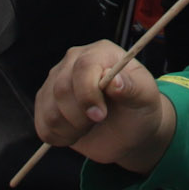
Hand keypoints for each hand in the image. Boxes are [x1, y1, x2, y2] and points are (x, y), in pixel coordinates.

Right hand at [32, 41, 178, 173]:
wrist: (128, 130)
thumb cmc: (139, 108)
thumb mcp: (146, 98)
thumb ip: (133, 87)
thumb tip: (115, 81)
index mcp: (100, 53)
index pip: (83, 67)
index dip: (87, 94)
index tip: (100, 115)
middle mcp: (73, 61)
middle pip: (61, 89)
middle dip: (81, 116)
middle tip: (98, 122)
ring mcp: (56, 81)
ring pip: (49, 110)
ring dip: (71, 128)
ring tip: (89, 126)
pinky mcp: (45, 102)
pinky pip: (42, 124)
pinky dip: (60, 136)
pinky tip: (76, 132)